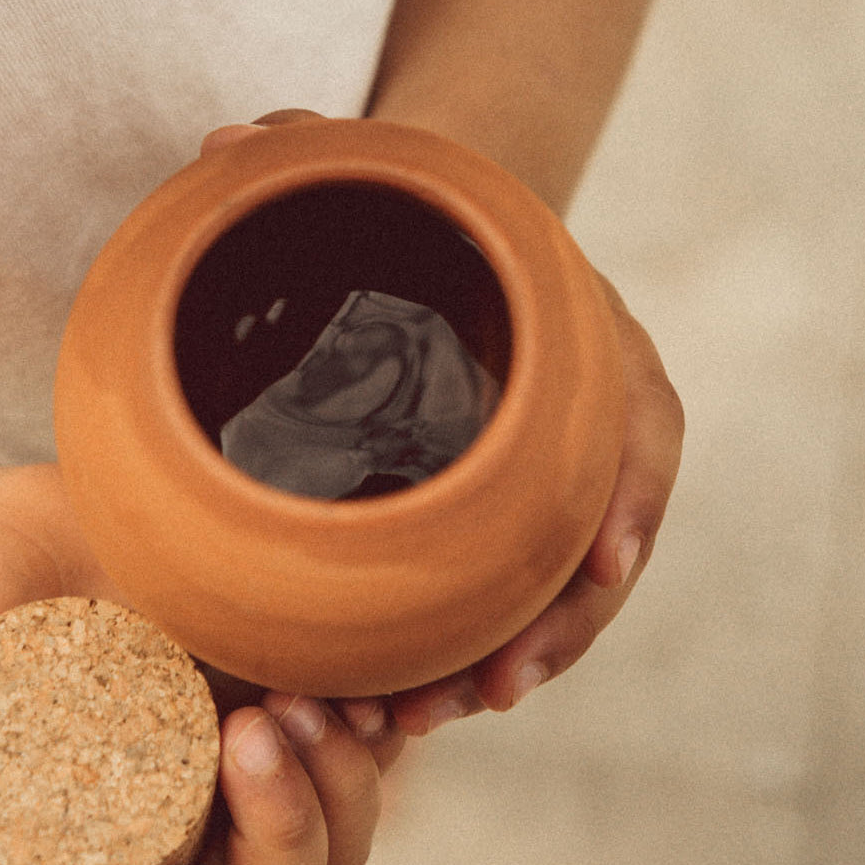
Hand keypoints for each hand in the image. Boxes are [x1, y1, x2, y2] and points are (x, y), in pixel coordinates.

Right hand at [0, 463, 404, 864]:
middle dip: (284, 843)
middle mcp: (172, 819)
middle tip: (246, 738)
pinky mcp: (262, 668)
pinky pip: (355, 722)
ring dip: (339, 783)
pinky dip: (380, 722)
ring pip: (336, 822)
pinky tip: (362, 681)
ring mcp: (226, 746)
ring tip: (287, 698)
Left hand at [200, 110, 683, 732]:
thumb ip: (307, 150)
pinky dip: (483, 647)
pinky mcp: (510, 511)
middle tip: (489, 689)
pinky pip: (516, 591)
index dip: (632, 489)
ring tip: (436, 718)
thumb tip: (223, 145)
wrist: (436, 245)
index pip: (642, 416)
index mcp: (582, 337)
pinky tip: (422, 698)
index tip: (606, 558)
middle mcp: (588, 416)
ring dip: (516, 658)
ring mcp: (554, 471)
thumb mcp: (372, 171)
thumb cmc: (412, 216)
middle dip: (562, 620)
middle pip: (607, 532)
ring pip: (562, 585)